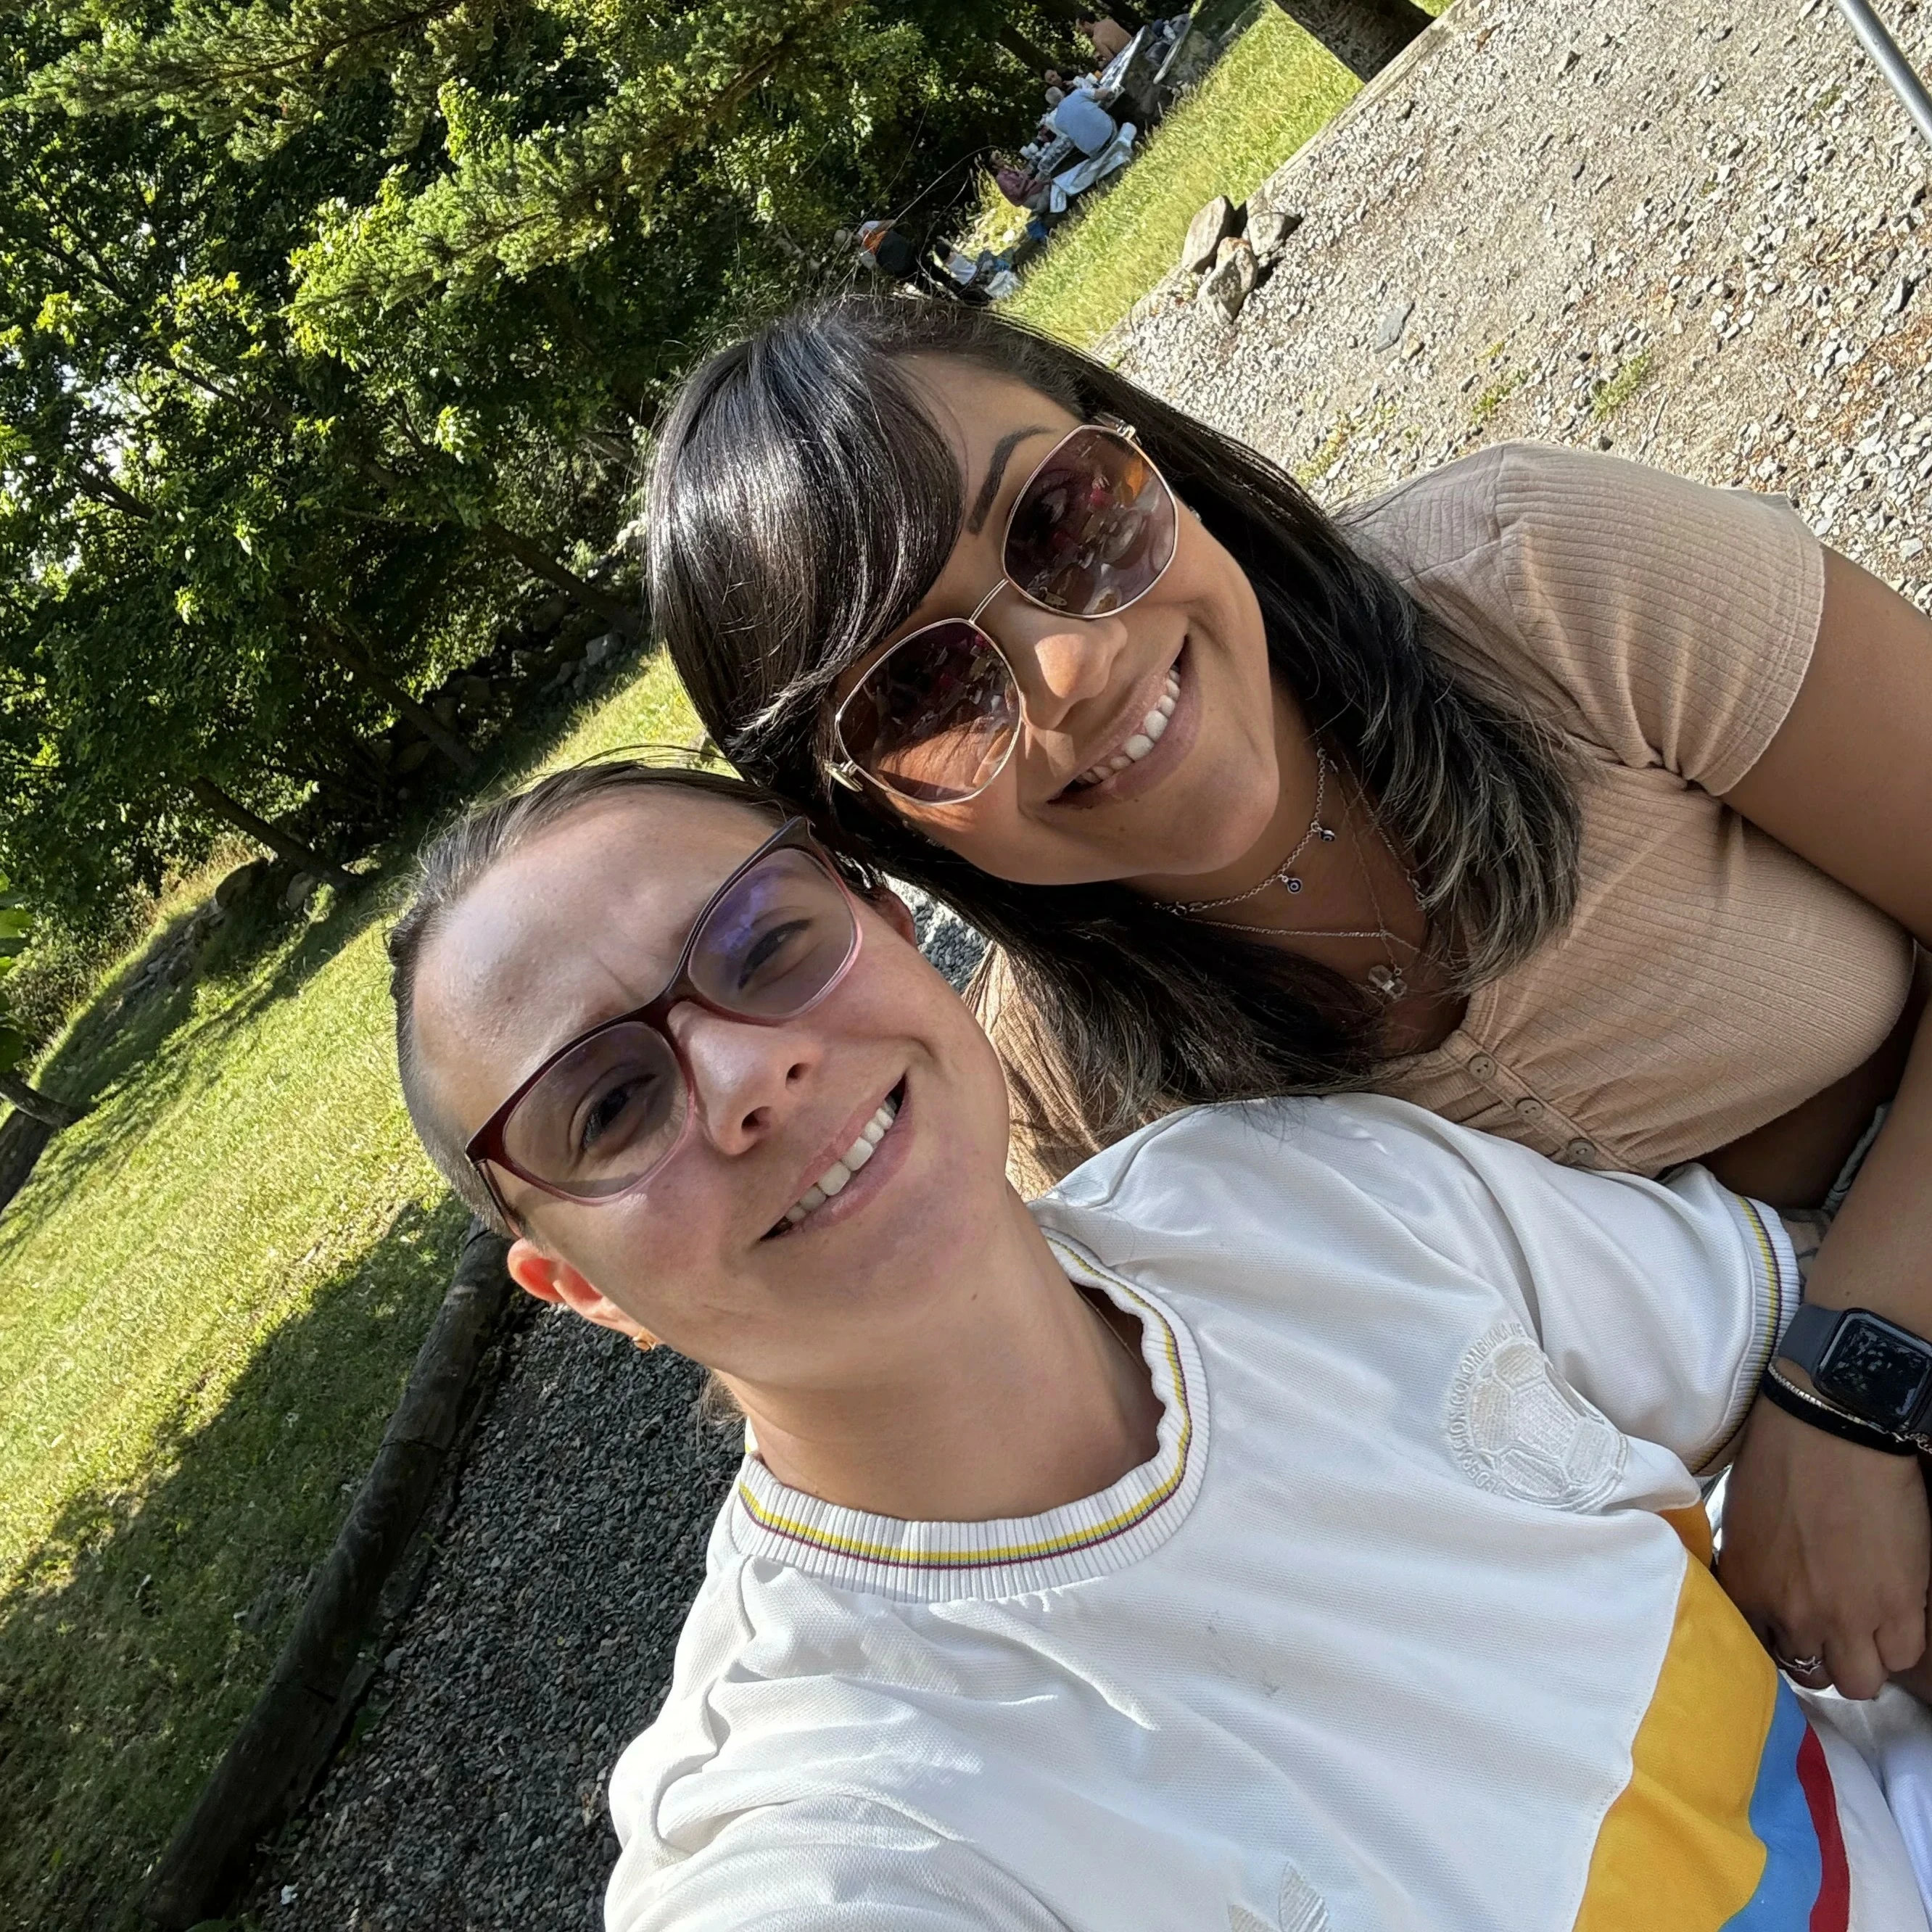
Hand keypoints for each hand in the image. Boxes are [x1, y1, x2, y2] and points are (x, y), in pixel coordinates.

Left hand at [1718, 1392, 1928, 1697]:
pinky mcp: (1897, 1608)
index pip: (1760, 1649)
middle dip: (1823, 1655)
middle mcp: (1792, 1615)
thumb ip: (1752, 1569)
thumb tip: (1767, 1591)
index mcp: (1747, 1589)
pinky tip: (1894, 1612)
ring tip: (1867, 1625)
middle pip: (1813, 1674)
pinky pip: (1902, 1655)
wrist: (1831, 1430)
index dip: (1781, 1640)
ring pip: (1860, 1680)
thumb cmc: (1778, 1459)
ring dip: (1863, 1656)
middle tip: (1834, 1628)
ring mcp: (1846, 1618)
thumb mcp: (1742, 1523)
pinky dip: (1899, 1640)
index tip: (1794, 1626)